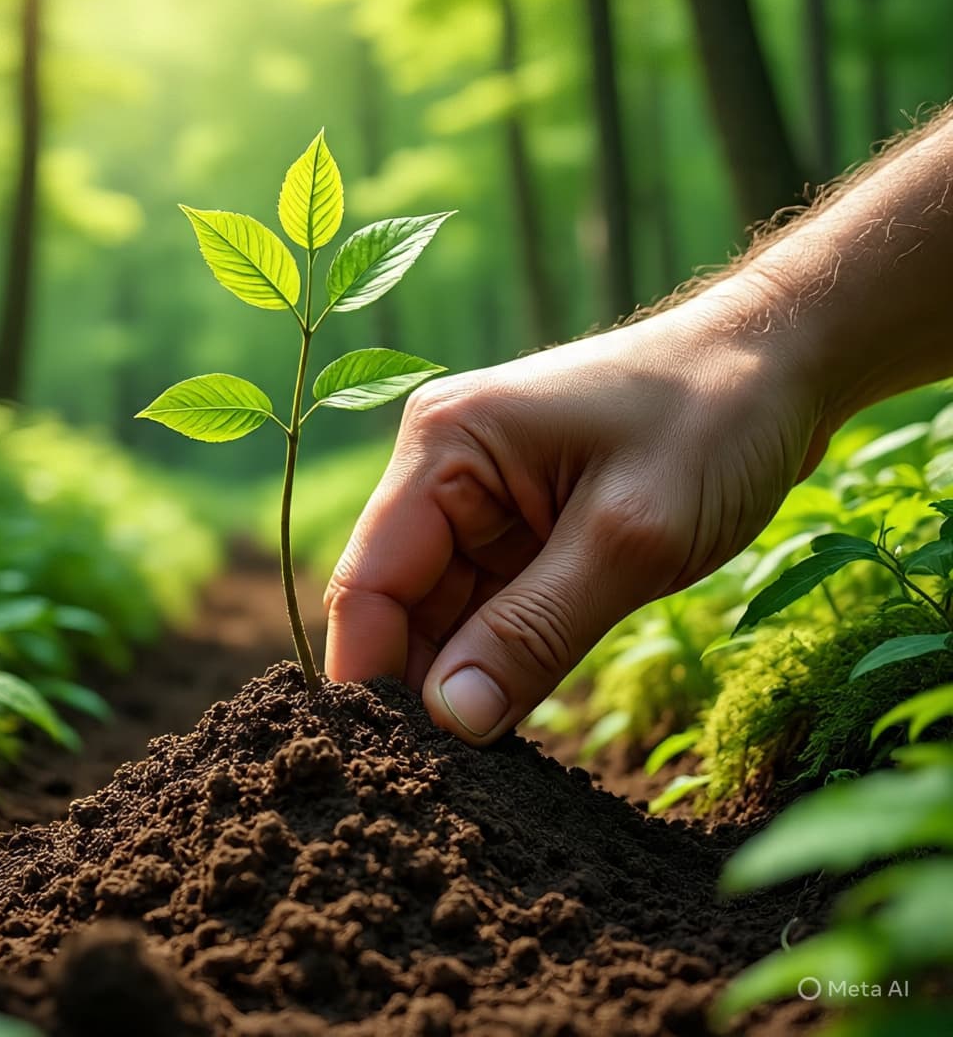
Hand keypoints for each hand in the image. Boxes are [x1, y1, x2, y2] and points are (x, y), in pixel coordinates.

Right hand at [323, 293, 827, 744]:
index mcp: (443, 445)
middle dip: (421, 690)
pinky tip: (516, 717)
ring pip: (445, 615)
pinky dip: (502, 660)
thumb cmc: (710, 419)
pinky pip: (491, 608)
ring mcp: (483, 499)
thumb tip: (451, 721)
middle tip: (453, 790)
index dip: (371, 678)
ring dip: (464, 682)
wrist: (784, 364)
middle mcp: (443, 469)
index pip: (368, 580)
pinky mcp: (522, 526)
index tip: (397, 774)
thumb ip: (533, 631)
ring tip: (489, 770)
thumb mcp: (628, 536)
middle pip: (400, 604)